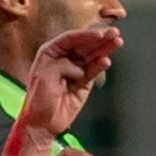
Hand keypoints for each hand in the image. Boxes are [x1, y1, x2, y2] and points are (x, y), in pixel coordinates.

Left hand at [18, 26, 122, 140]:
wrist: (43, 123)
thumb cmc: (38, 99)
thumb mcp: (44, 76)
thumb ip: (62, 65)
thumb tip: (79, 67)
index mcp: (50, 52)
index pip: (70, 39)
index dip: (85, 35)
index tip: (98, 34)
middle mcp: (64, 58)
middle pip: (84, 45)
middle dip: (100, 38)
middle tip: (114, 32)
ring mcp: (75, 70)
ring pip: (92, 56)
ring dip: (105, 48)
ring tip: (117, 42)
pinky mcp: (84, 83)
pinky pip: (93, 71)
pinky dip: (100, 66)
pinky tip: (106, 61)